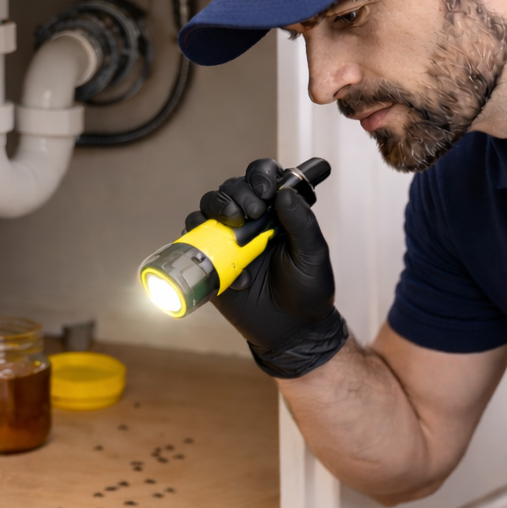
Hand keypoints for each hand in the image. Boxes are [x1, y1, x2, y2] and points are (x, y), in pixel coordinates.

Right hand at [186, 157, 346, 377]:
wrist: (292, 331)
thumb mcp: (312, 255)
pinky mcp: (211, 263)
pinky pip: (194, 243)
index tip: (267, 192)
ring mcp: (227, 241)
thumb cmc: (308, 292)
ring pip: (207, 208)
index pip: (261, 176)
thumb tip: (284, 193)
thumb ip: (302, 223)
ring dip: (217, 211)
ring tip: (237, 234)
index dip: (260, 176)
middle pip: (230, 187)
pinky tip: (239, 276)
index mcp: (276, 212)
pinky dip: (207, 250)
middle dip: (237, 193)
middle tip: (253, 212)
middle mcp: (249, 220)